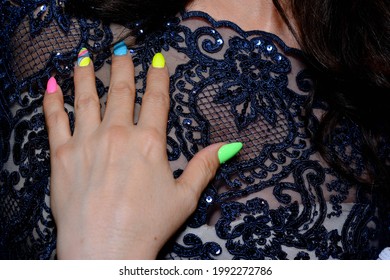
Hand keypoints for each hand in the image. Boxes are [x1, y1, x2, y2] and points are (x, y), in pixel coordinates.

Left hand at [43, 46, 241, 258]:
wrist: (104, 252)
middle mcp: (118, 134)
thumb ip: (205, 166)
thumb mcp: (185, 197)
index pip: (156, 99)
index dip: (158, 77)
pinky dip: (53, 100)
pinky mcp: (62, 155)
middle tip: (122, 50)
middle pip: (120, 90)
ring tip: (86, 56)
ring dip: (86, 73)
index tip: (158, 61)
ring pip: (86, 96)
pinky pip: (55, 119)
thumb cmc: (147, 226)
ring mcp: (88, 141)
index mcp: (149, 142)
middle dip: (123, 67)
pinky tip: (52, 85)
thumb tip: (230, 146)